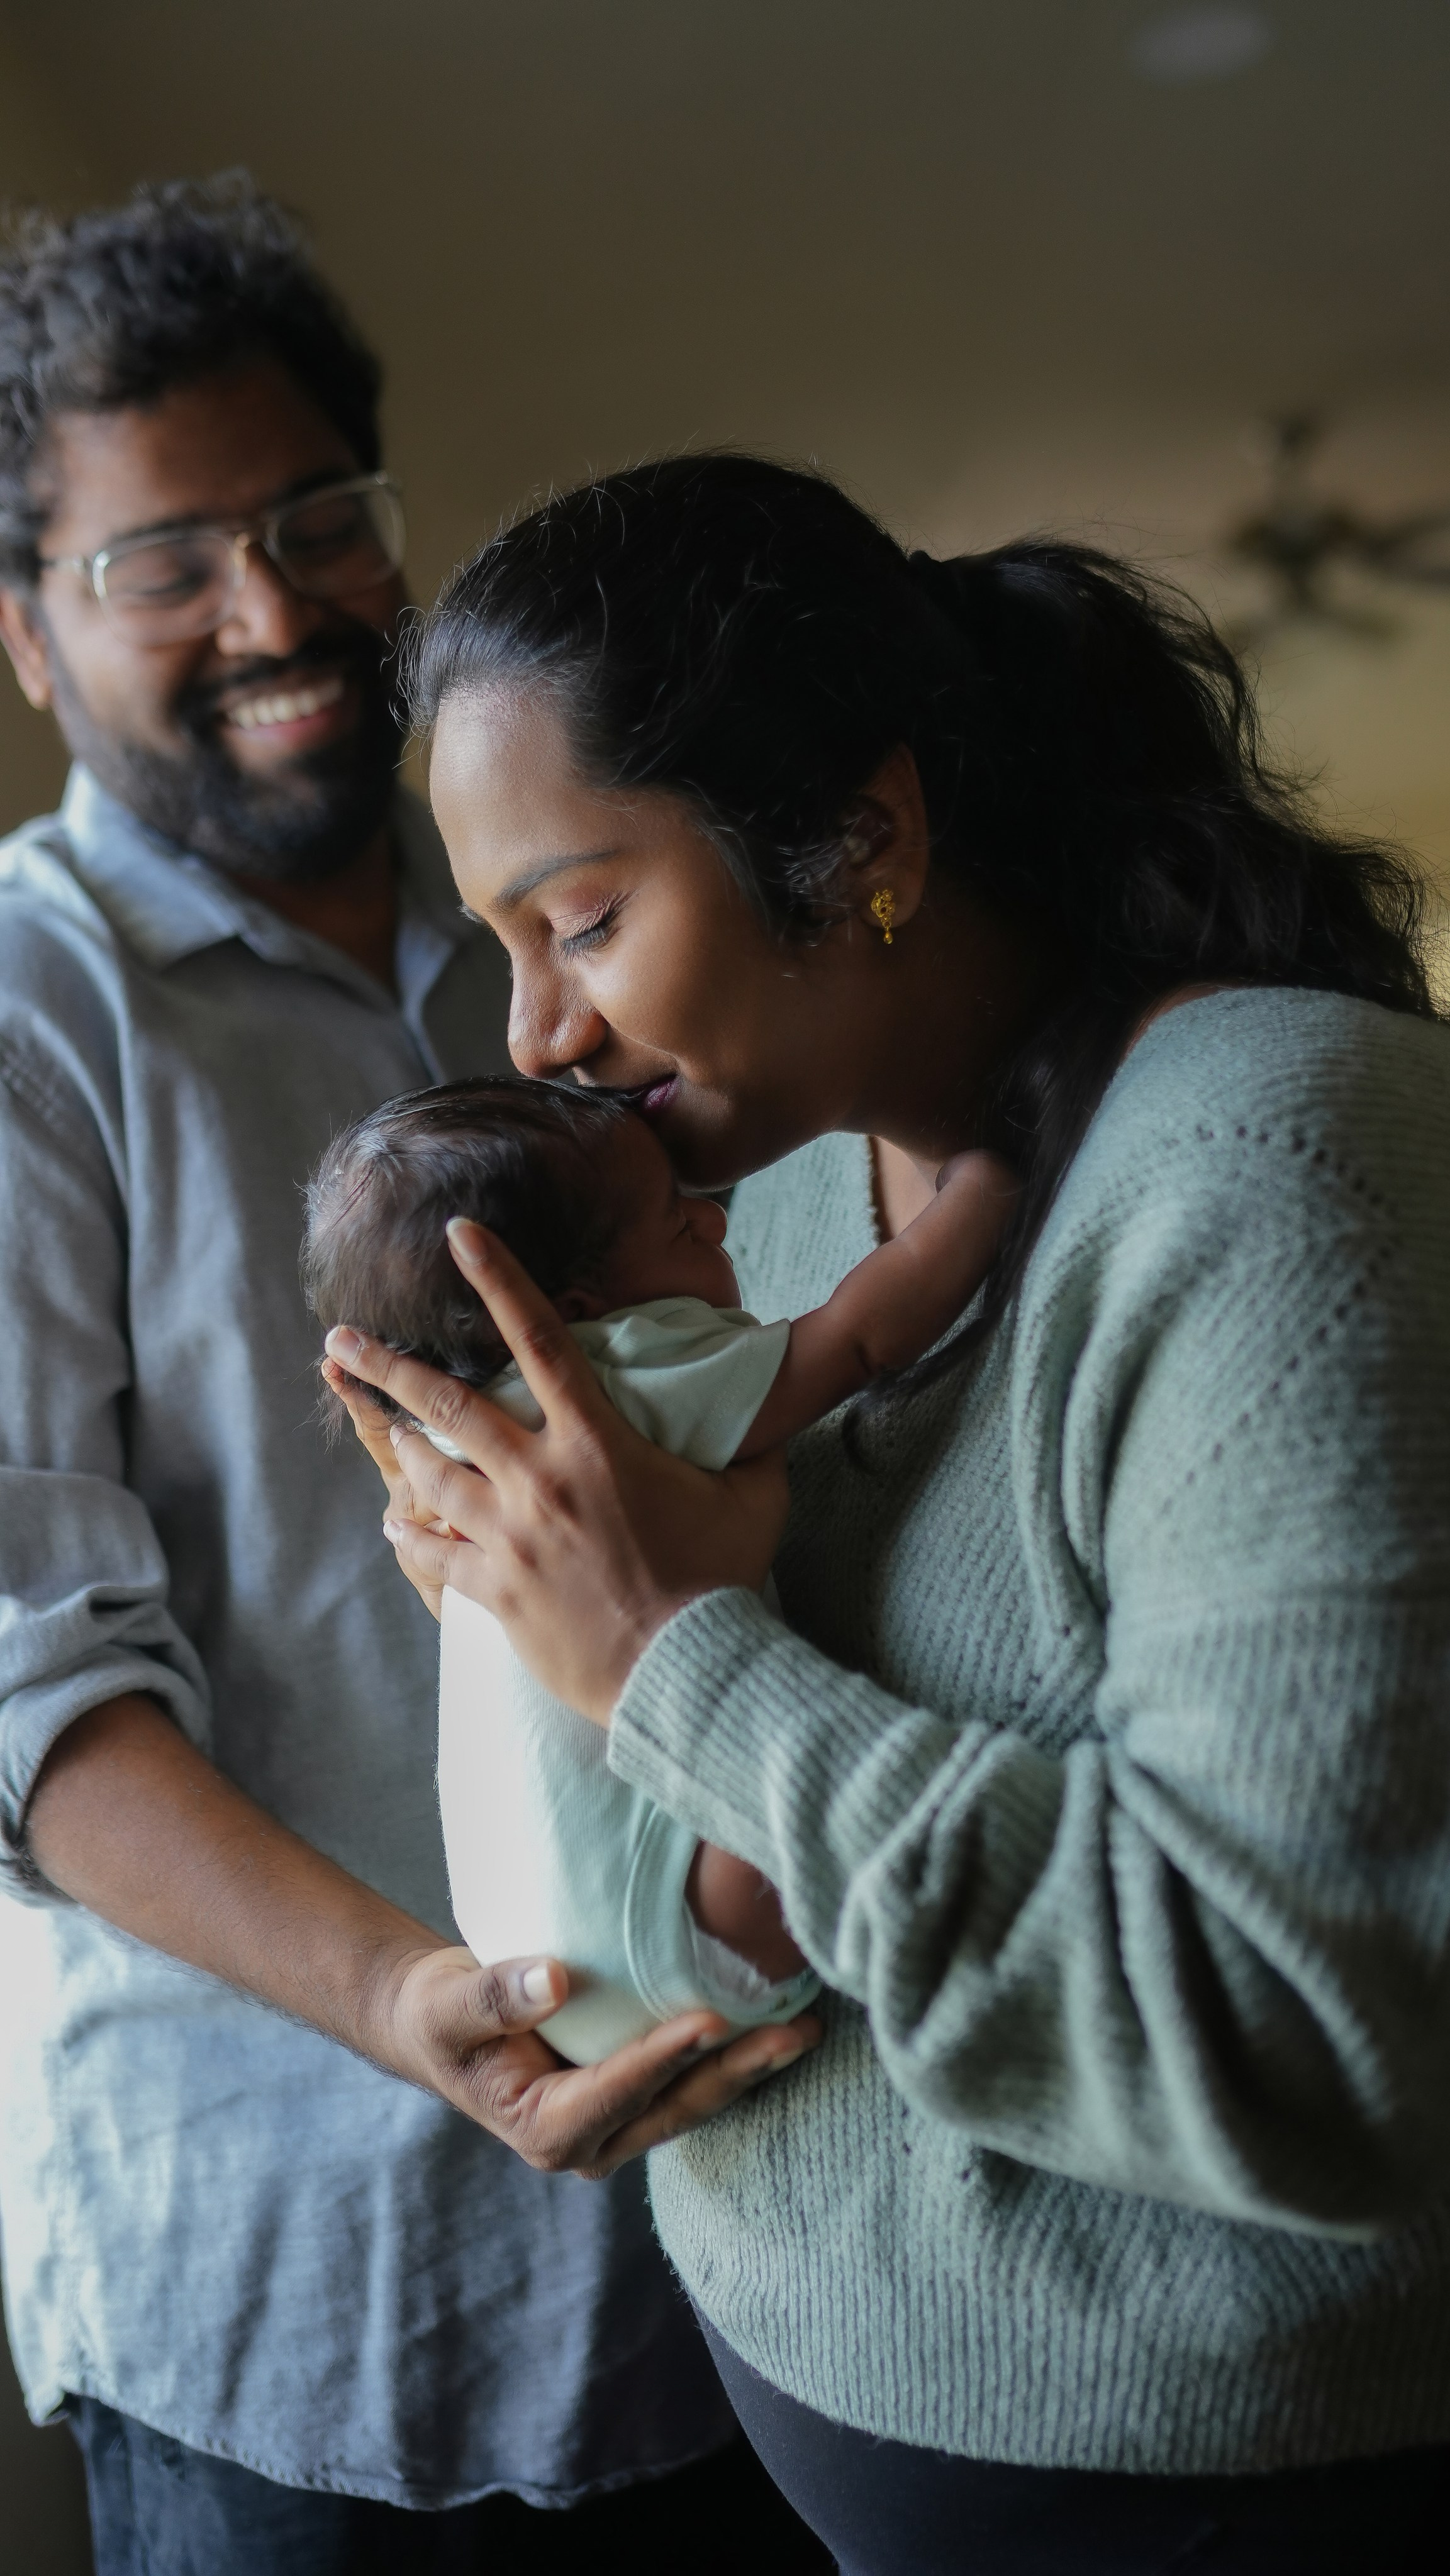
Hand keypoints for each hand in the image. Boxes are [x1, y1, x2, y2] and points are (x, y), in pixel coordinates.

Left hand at [324, 1220, 788, 1720]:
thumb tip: (764, 1409)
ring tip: (381, 1429)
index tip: (460, 1234)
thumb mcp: (753, 1495)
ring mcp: (512, 1538)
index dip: (498, 1278)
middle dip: (388, 1366)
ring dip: (402, 1446)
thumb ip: (749, 1445)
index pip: (540, 1339)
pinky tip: (393, 1522)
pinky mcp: (498, 1592)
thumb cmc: (723, 1580)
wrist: (687, 1674)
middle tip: (340, 1339)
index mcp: (596, 1443)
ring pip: (434, 1475)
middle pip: (449, 1405)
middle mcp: (540, 1480)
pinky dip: (412, 1533)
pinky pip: (436, 1554)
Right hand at [376, 1942, 819, 2176]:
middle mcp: (589, 2141)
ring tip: (807, 2028)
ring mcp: (618, 2125)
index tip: (709, 2019)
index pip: (615, 2091)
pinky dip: (735, 2055)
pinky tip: (779, 2022)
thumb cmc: (442, 2016)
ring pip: (694, 2100)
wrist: (443, 2026)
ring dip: (751, 2067)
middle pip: (674, 2106)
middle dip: (737, 2070)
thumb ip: (495, 1996)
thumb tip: (554, 1979)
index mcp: (543, 2129)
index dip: (662, 2058)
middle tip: (794, 2032)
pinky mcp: (637, 2100)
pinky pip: (693, 2083)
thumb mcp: (449, 2005)